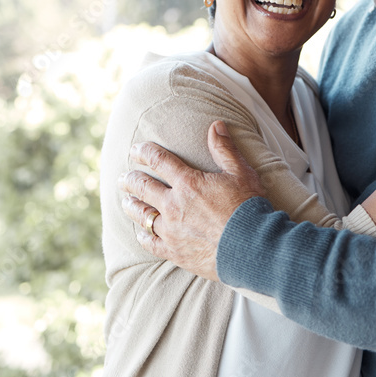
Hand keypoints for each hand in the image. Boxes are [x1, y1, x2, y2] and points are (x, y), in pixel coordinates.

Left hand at [121, 121, 264, 281]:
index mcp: (188, 183)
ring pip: (142, 215)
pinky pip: (150, 242)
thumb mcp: (241, 173)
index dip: (144, 152)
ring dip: (132, 205)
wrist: (251, 247)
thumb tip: (216, 125)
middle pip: (143, 187)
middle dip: (130, 180)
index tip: (135, 150)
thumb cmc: (248, 208)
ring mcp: (171, 230)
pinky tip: (140, 232)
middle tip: (124, 178)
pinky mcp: (174, 251)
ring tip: (127, 201)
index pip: (158, 160)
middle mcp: (174, 205)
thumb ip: (225, 149)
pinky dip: (143, 235)